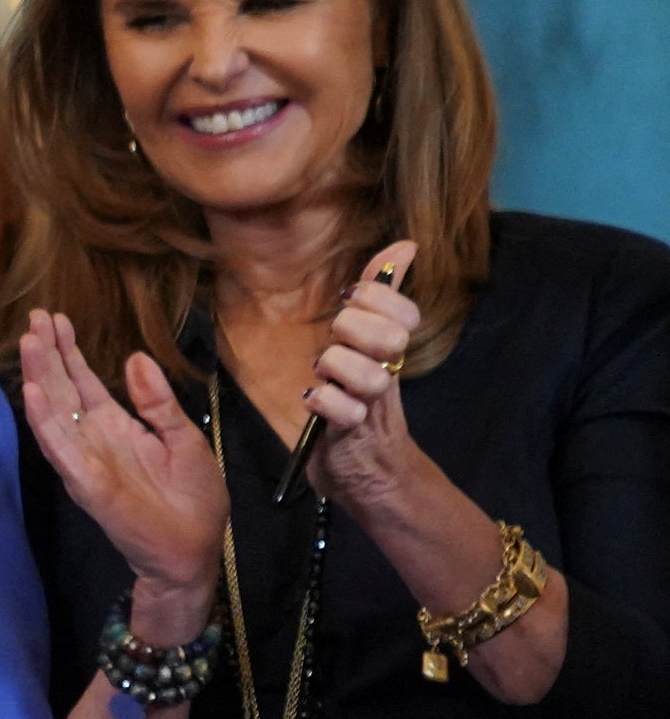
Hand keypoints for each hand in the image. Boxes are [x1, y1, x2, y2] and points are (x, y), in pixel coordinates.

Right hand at [21, 310, 227, 639]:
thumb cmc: (193, 498)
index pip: (83, 382)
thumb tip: (134, 358)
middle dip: (47, 353)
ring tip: (28, 341)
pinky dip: (44, 421)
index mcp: (116, 427)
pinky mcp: (87, 483)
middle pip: (62, 389)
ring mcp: (86, 461)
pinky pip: (61, 449)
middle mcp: (93, 440)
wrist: (194, 550)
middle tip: (34, 316)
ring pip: (54, 412)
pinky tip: (33, 392)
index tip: (53, 318)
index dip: (67, 351)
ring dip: (39, 377)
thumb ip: (157, 401)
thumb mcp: (182, 437)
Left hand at [303, 243, 420, 509]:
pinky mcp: (348, 434)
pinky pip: (341, 411)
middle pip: (390, 338)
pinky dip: (324, 402)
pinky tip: (312, 401)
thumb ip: (378, 297)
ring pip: (367, 375)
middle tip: (335, 340)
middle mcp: (385, 374)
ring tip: (322, 376)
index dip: (378, 297)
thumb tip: (404, 246)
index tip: (351, 298)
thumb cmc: (359, 401)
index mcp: (390, 350)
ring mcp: (369, 405)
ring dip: (336, 368)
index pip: (405, 313)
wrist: (368, 472)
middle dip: (353, 330)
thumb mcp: (366, 345)